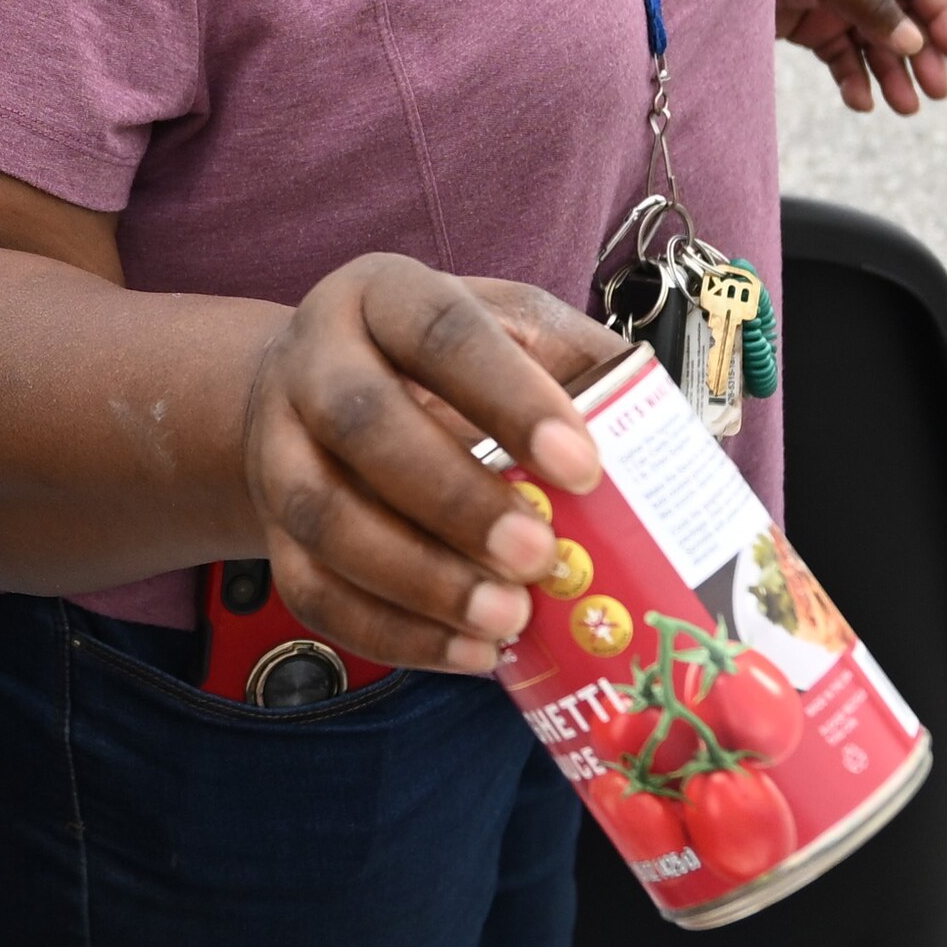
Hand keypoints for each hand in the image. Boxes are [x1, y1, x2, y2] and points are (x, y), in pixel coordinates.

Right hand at [241, 259, 623, 675]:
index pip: (440, 330)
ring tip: (510, 618)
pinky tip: (470, 651)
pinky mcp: (269, 527)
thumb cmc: (445, 366)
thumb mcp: (513, 332)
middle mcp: (311, 360)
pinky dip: (392, 632)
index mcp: (381, 295)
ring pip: (323, 515)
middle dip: (455, 498)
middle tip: (541, 555)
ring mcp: (275, 446)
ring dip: (420, 579)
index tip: (584, 465)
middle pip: (362, 422)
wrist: (315, 393)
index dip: (510, 397)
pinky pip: (312, 589)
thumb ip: (583, 367)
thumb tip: (677, 441)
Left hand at [777, 0, 946, 114]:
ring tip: (904, 108)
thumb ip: (873, 6)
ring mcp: (831, 1)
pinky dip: (853, 80)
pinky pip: (841, 58)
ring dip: (891, 75)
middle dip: (921, 54)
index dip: (943, 15)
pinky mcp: (807, 27)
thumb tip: (916, 43)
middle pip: (903, 17)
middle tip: (937, 93)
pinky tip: (861, 102)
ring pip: (874, 43)